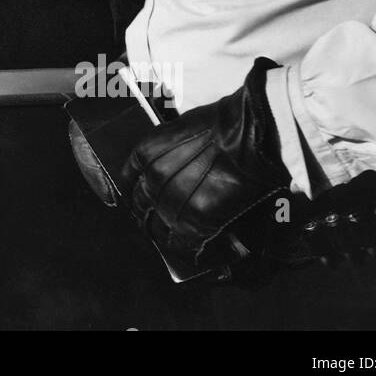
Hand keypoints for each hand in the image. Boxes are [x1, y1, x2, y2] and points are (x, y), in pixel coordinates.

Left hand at [119, 57, 291, 264]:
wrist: (247, 133)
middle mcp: (152, 178)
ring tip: (173, 239)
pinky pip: (183, 242)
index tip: (140, 203)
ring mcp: (172, 199)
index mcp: (145, 154)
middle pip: (141, 208)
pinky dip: (185, 249)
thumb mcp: (177, 131)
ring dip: (165, 235)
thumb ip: (163, 154)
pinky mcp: (196, 218)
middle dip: (146, 218)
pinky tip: (189, 250)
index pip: (128, 184)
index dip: (133, 196)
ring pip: (159, 228)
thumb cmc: (218, 125)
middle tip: (155, 225)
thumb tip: (164, 170)